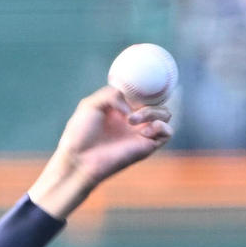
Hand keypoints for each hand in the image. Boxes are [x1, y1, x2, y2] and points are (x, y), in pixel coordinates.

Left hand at [28, 87, 172, 219]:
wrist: (78, 159)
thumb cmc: (79, 134)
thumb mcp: (91, 104)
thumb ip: (112, 94)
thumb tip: (131, 107)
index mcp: (122, 109)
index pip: (145, 92)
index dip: (146, 87)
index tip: (136, 87)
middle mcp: (134, 121)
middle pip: (158, 100)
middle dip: (150, 99)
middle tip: (130, 110)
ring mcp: (141, 134)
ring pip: (166, 114)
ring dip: (154, 112)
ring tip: (132, 121)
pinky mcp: (145, 147)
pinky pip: (168, 133)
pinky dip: (162, 126)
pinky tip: (145, 131)